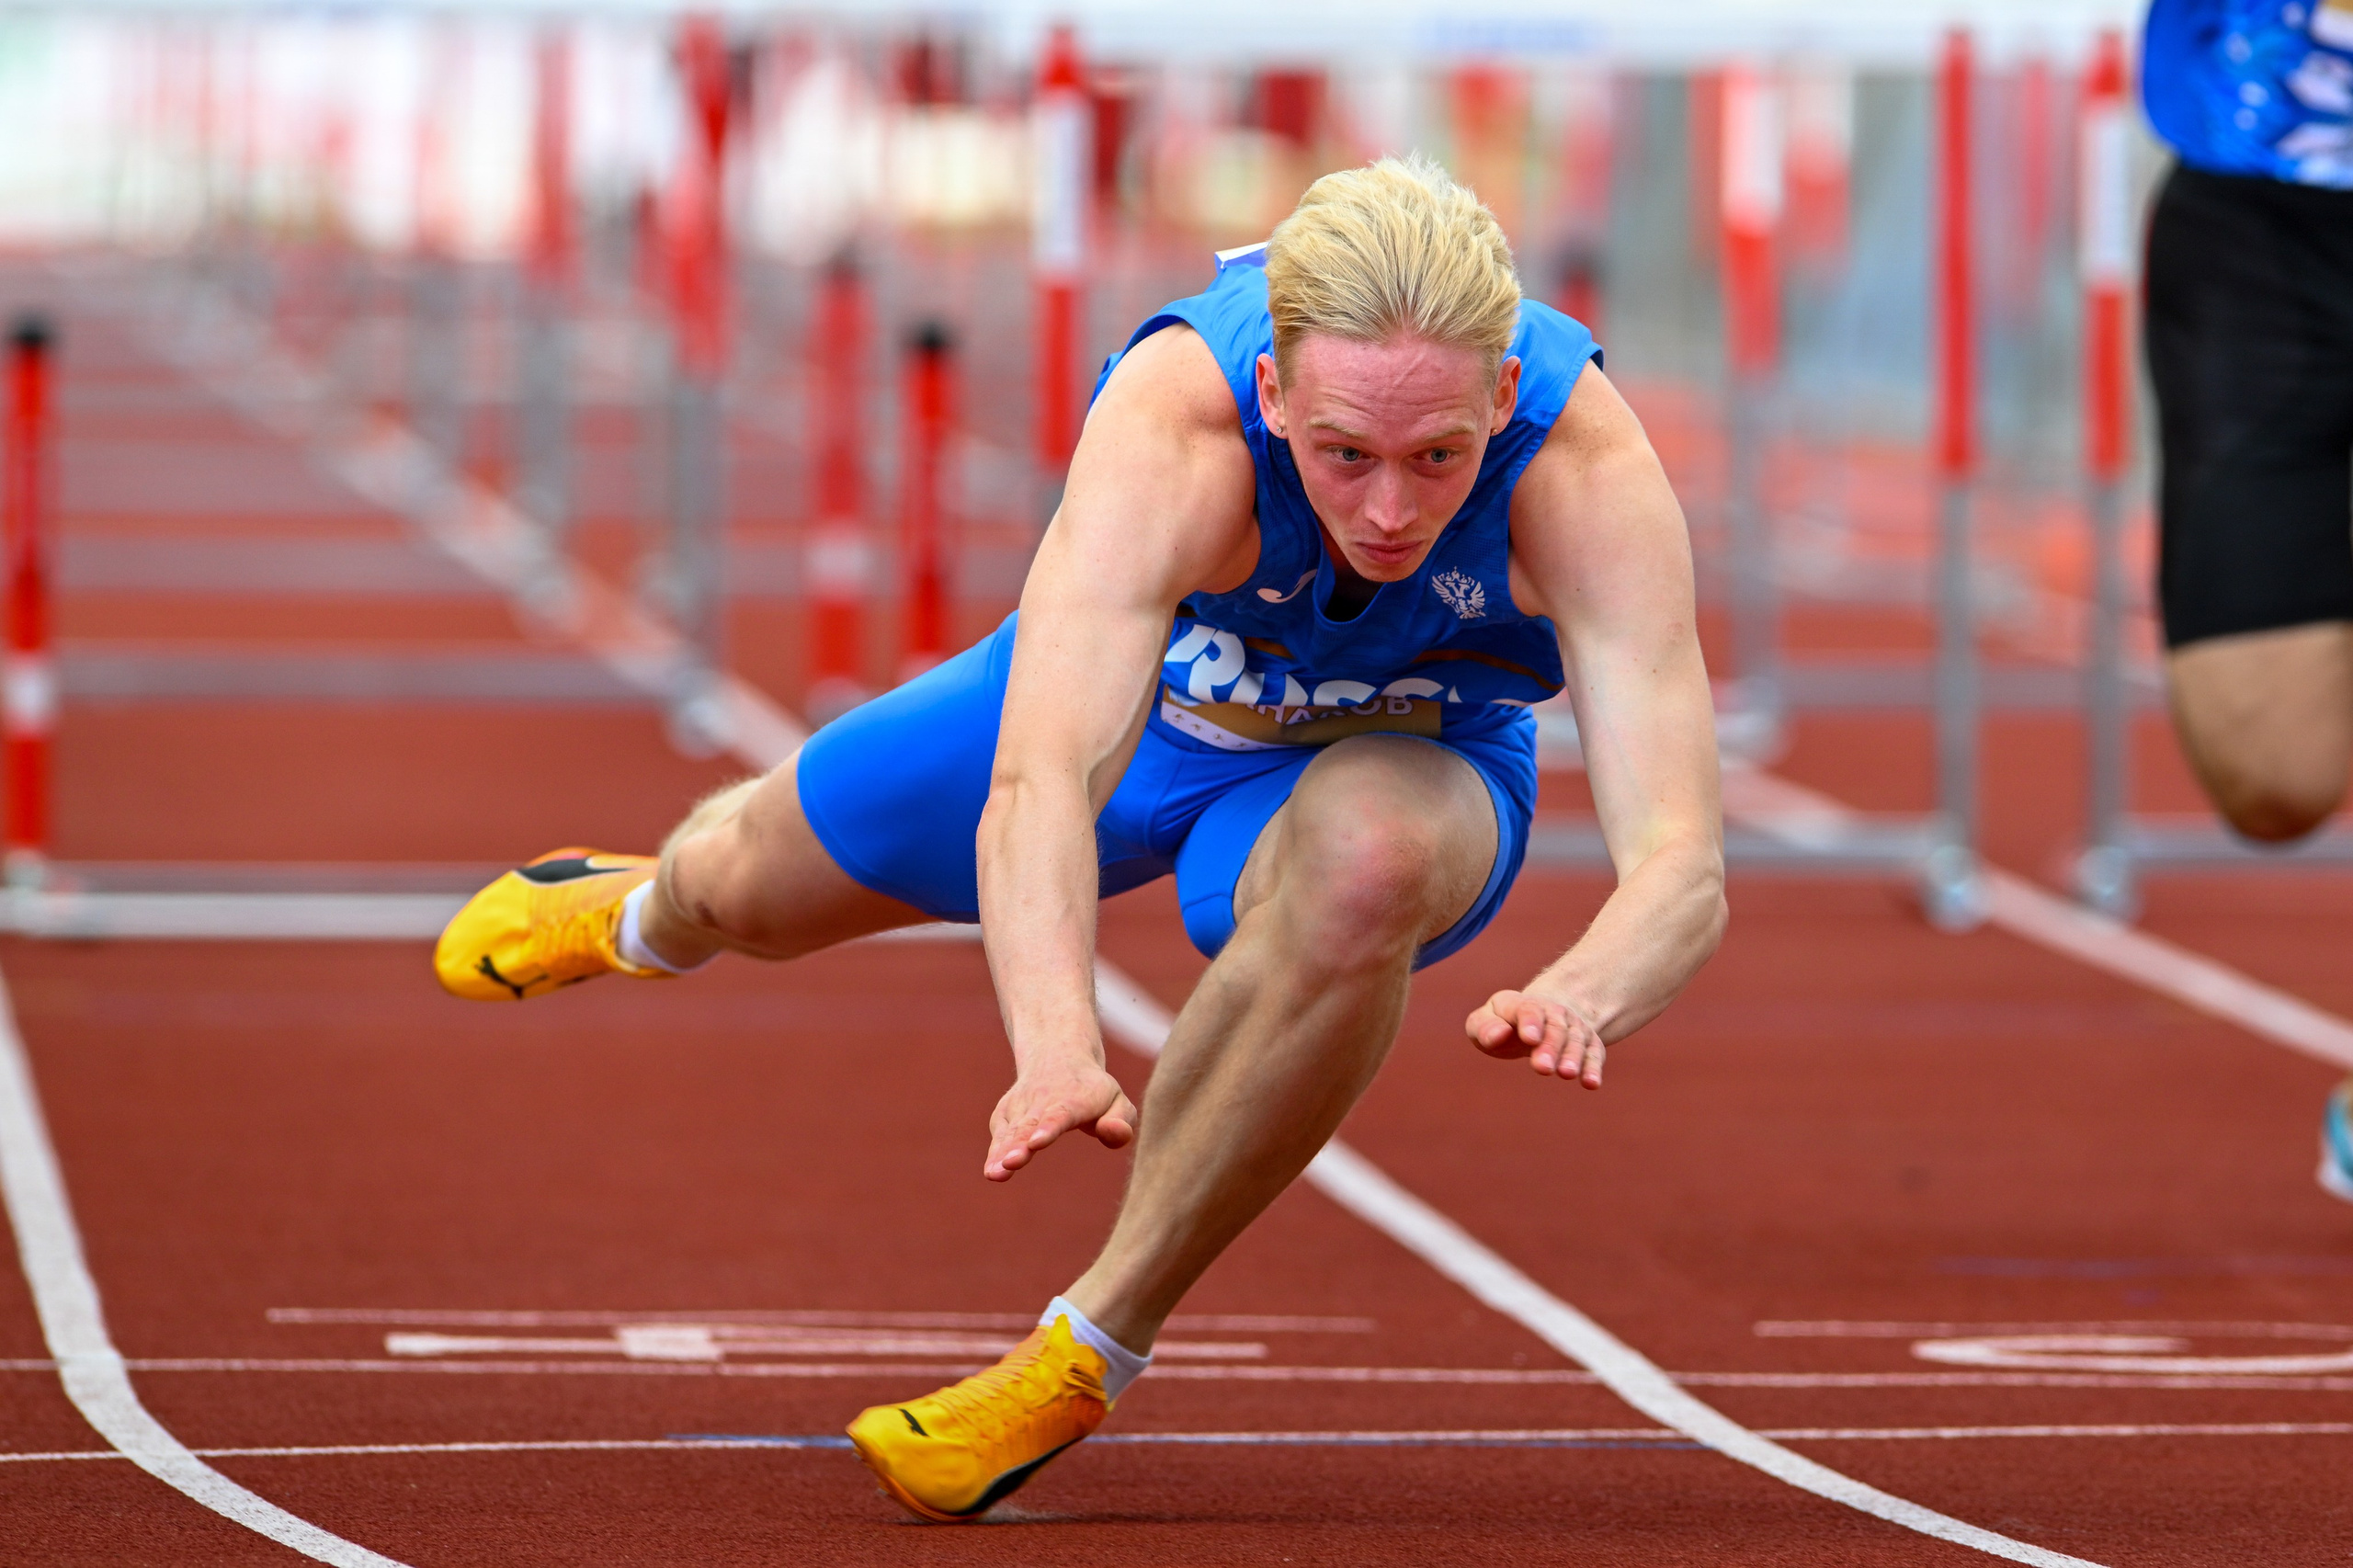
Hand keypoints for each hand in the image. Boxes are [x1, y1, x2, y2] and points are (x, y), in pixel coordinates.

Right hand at [985, 1059, 1138, 1180]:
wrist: (1057, 1055)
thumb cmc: (1093, 1090)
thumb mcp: (1117, 1101)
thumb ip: (1121, 1122)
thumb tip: (1112, 1133)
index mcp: (1075, 1099)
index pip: (1060, 1114)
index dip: (1048, 1128)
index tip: (1037, 1143)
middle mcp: (1043, 1099)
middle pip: (1029, 1125)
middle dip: (1019, 1145)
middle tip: (1010, 1164)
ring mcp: (1022, 1105)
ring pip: (1011, 1130)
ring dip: (1002, 1151)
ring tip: (994, 1174)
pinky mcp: (1006, 1113)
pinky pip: (1000, 1133)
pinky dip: (994, 1151)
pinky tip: (991, 1171)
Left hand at [1466, 988, 1605, 1088]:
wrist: (1541, 1015)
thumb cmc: (1504, 1024)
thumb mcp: (1483, 1021)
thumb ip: (1484, 1027)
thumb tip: (1497, 1036)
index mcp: (1522, 1004)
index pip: (1528, 1010)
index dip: (1530, 1023)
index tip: (1529, 1038)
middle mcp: (1553, 1012)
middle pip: (1554, 1028)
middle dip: (1550, 1046)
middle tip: (1542, 1067)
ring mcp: (1573, 1027)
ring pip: (1575, 1040)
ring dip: (1572, 1057)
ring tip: (1566, 1073)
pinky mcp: (1588, 1043)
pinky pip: (1594, 1054)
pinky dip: (1593, 1068)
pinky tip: (1591, 1083)